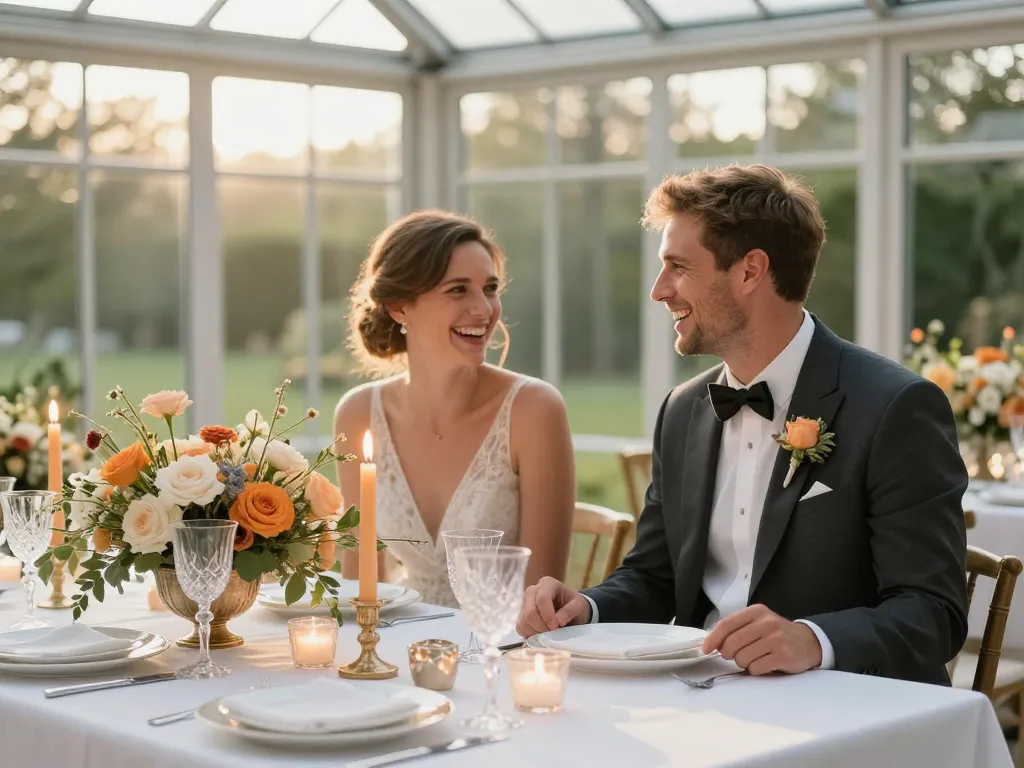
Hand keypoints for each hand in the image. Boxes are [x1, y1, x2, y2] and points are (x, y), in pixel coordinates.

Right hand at [516, 577, 591, 636]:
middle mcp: (532, 591)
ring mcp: (525, 604)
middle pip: (530, 612)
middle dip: (542, 627)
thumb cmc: (574, 605)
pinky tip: (543, 635)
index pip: (542, 599)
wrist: (569, 609)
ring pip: (524, 622)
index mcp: (547, 584)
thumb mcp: (579, 606)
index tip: (556, 626)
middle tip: (554, 633)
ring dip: (537, 633)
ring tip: (550, 634)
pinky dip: (531, 635)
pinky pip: (521, 628)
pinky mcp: (522, 616)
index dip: (548, 616)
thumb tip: (558, 621)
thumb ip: (570, 611)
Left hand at [701, 604, 821, 674]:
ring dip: (743, 663)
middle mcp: (766, 623)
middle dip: (728, 654)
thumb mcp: (759, 622)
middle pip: (731, 643)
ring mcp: (776, 639)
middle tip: (735, 656)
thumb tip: (712, 642)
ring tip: (754, 658)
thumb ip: (738, 628)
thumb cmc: (777, 634)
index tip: (706, 649)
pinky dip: (755, 670)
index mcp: (757, 612)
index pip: (727, 624)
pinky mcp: (783, 656)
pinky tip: (764, 664)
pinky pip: (756, 668)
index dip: (713, 638)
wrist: (809, 642)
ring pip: (742, 658)